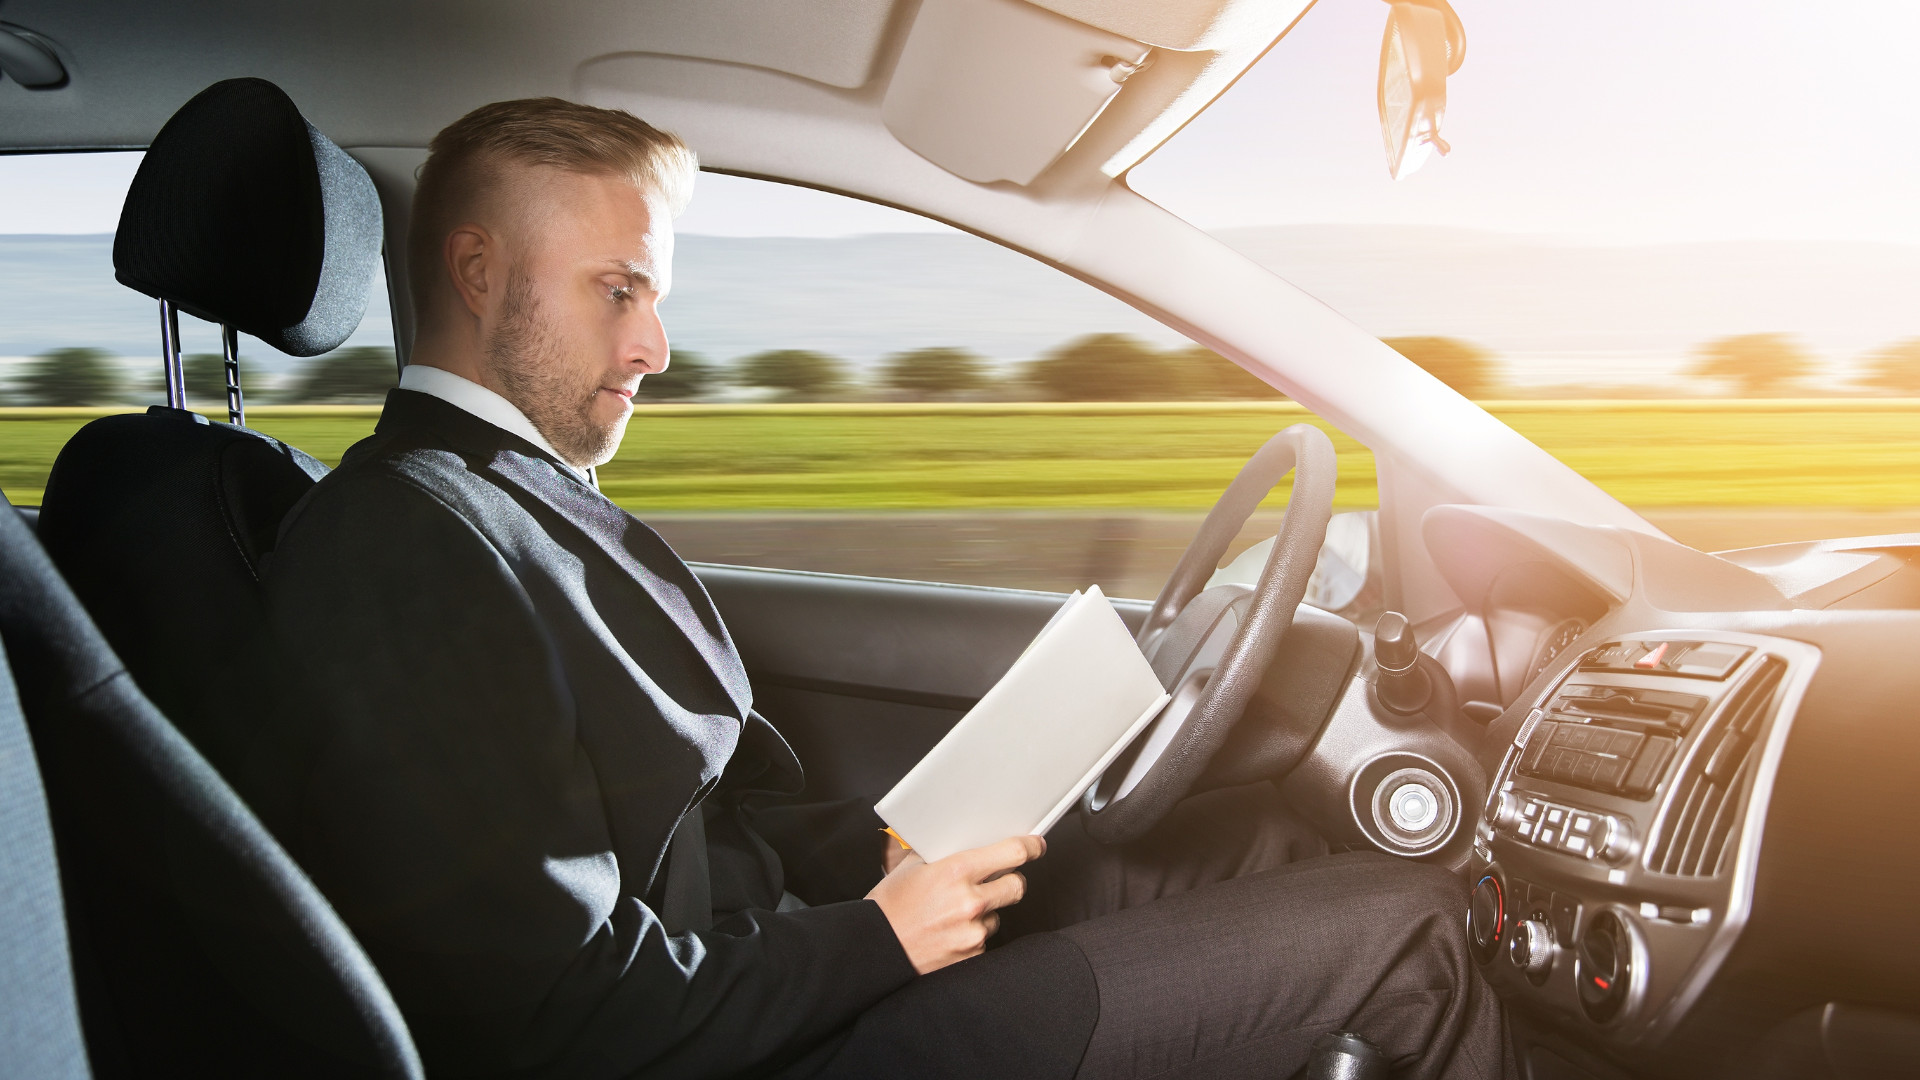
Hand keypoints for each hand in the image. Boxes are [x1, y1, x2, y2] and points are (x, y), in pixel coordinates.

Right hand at [866, 835, 1044, 974]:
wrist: (874, 949)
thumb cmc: (888, 907)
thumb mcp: (911, 868)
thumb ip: (942, 853)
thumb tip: (967, 842)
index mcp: (956, 871)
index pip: (1012, 853)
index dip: (1030, 847)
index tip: (1037, 845)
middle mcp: (970, 901)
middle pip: (1017, 885)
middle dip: (1011, 880)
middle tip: (998, 880)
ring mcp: (973, 931)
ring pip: (998, 914)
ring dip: (985, 911)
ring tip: (952, 913)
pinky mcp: (971, 955)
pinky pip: (984, 939)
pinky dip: (972, 934)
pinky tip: (948, 932)